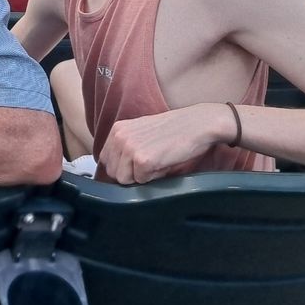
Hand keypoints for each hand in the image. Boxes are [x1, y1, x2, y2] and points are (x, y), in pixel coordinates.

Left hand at [97, 103, 228, 184]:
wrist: (198, 123)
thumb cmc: (174, 130)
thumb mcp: (142, 133)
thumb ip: (126, 147)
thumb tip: (117, 172)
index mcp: (117, 129)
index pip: (106, 160)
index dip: (122, 167)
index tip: (137, 165)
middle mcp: (119, 136)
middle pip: (113, 172)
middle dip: (130, 174)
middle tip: (151, 164)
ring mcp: (129, 148)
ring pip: (124, 179)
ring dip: (141, 177)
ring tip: (158, 162)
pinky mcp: (142, 160)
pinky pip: (141, 181)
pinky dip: (154, 177)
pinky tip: (164, 162)